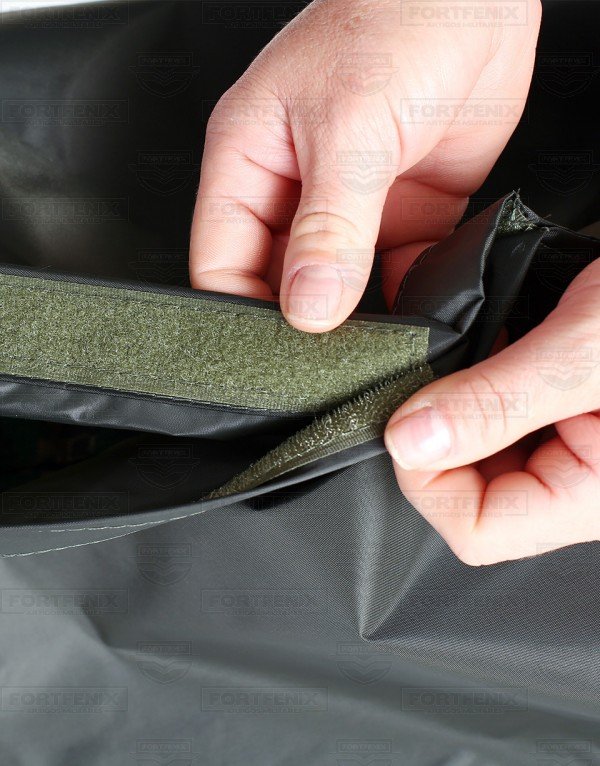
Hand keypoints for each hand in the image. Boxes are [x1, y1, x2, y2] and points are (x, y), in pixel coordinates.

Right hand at [190, 0, 541, 330]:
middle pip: (277, 281)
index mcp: (249, 158)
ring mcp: (351, 204)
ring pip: (336, 285)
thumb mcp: (349, 126)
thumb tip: (308, 304)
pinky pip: (395, 272)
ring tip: (366, 348)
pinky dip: (403, 300)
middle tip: (321, 359)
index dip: (237, 311)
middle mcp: (295, 187)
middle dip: (297, 322)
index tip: (270, 351)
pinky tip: (411, 317)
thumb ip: (329, 225)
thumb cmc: (396, 17)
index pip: (220, 259)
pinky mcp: (404, 211)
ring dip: (351, 318)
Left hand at [385, 259, 599, 564]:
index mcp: (598, 496)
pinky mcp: (577, 410)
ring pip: (486, 450)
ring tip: (463, 349)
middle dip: (441, 432)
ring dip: (460, 401)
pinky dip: (485, 377)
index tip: (407, 418)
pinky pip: (510, 413)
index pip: (477, 530)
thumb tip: (411, 441)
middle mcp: (589, 482)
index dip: (426, 479)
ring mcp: (582, 446)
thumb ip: (498, 402)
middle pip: (475, 491)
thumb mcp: (587, 349)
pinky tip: (488, 340)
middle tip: (430, 373)